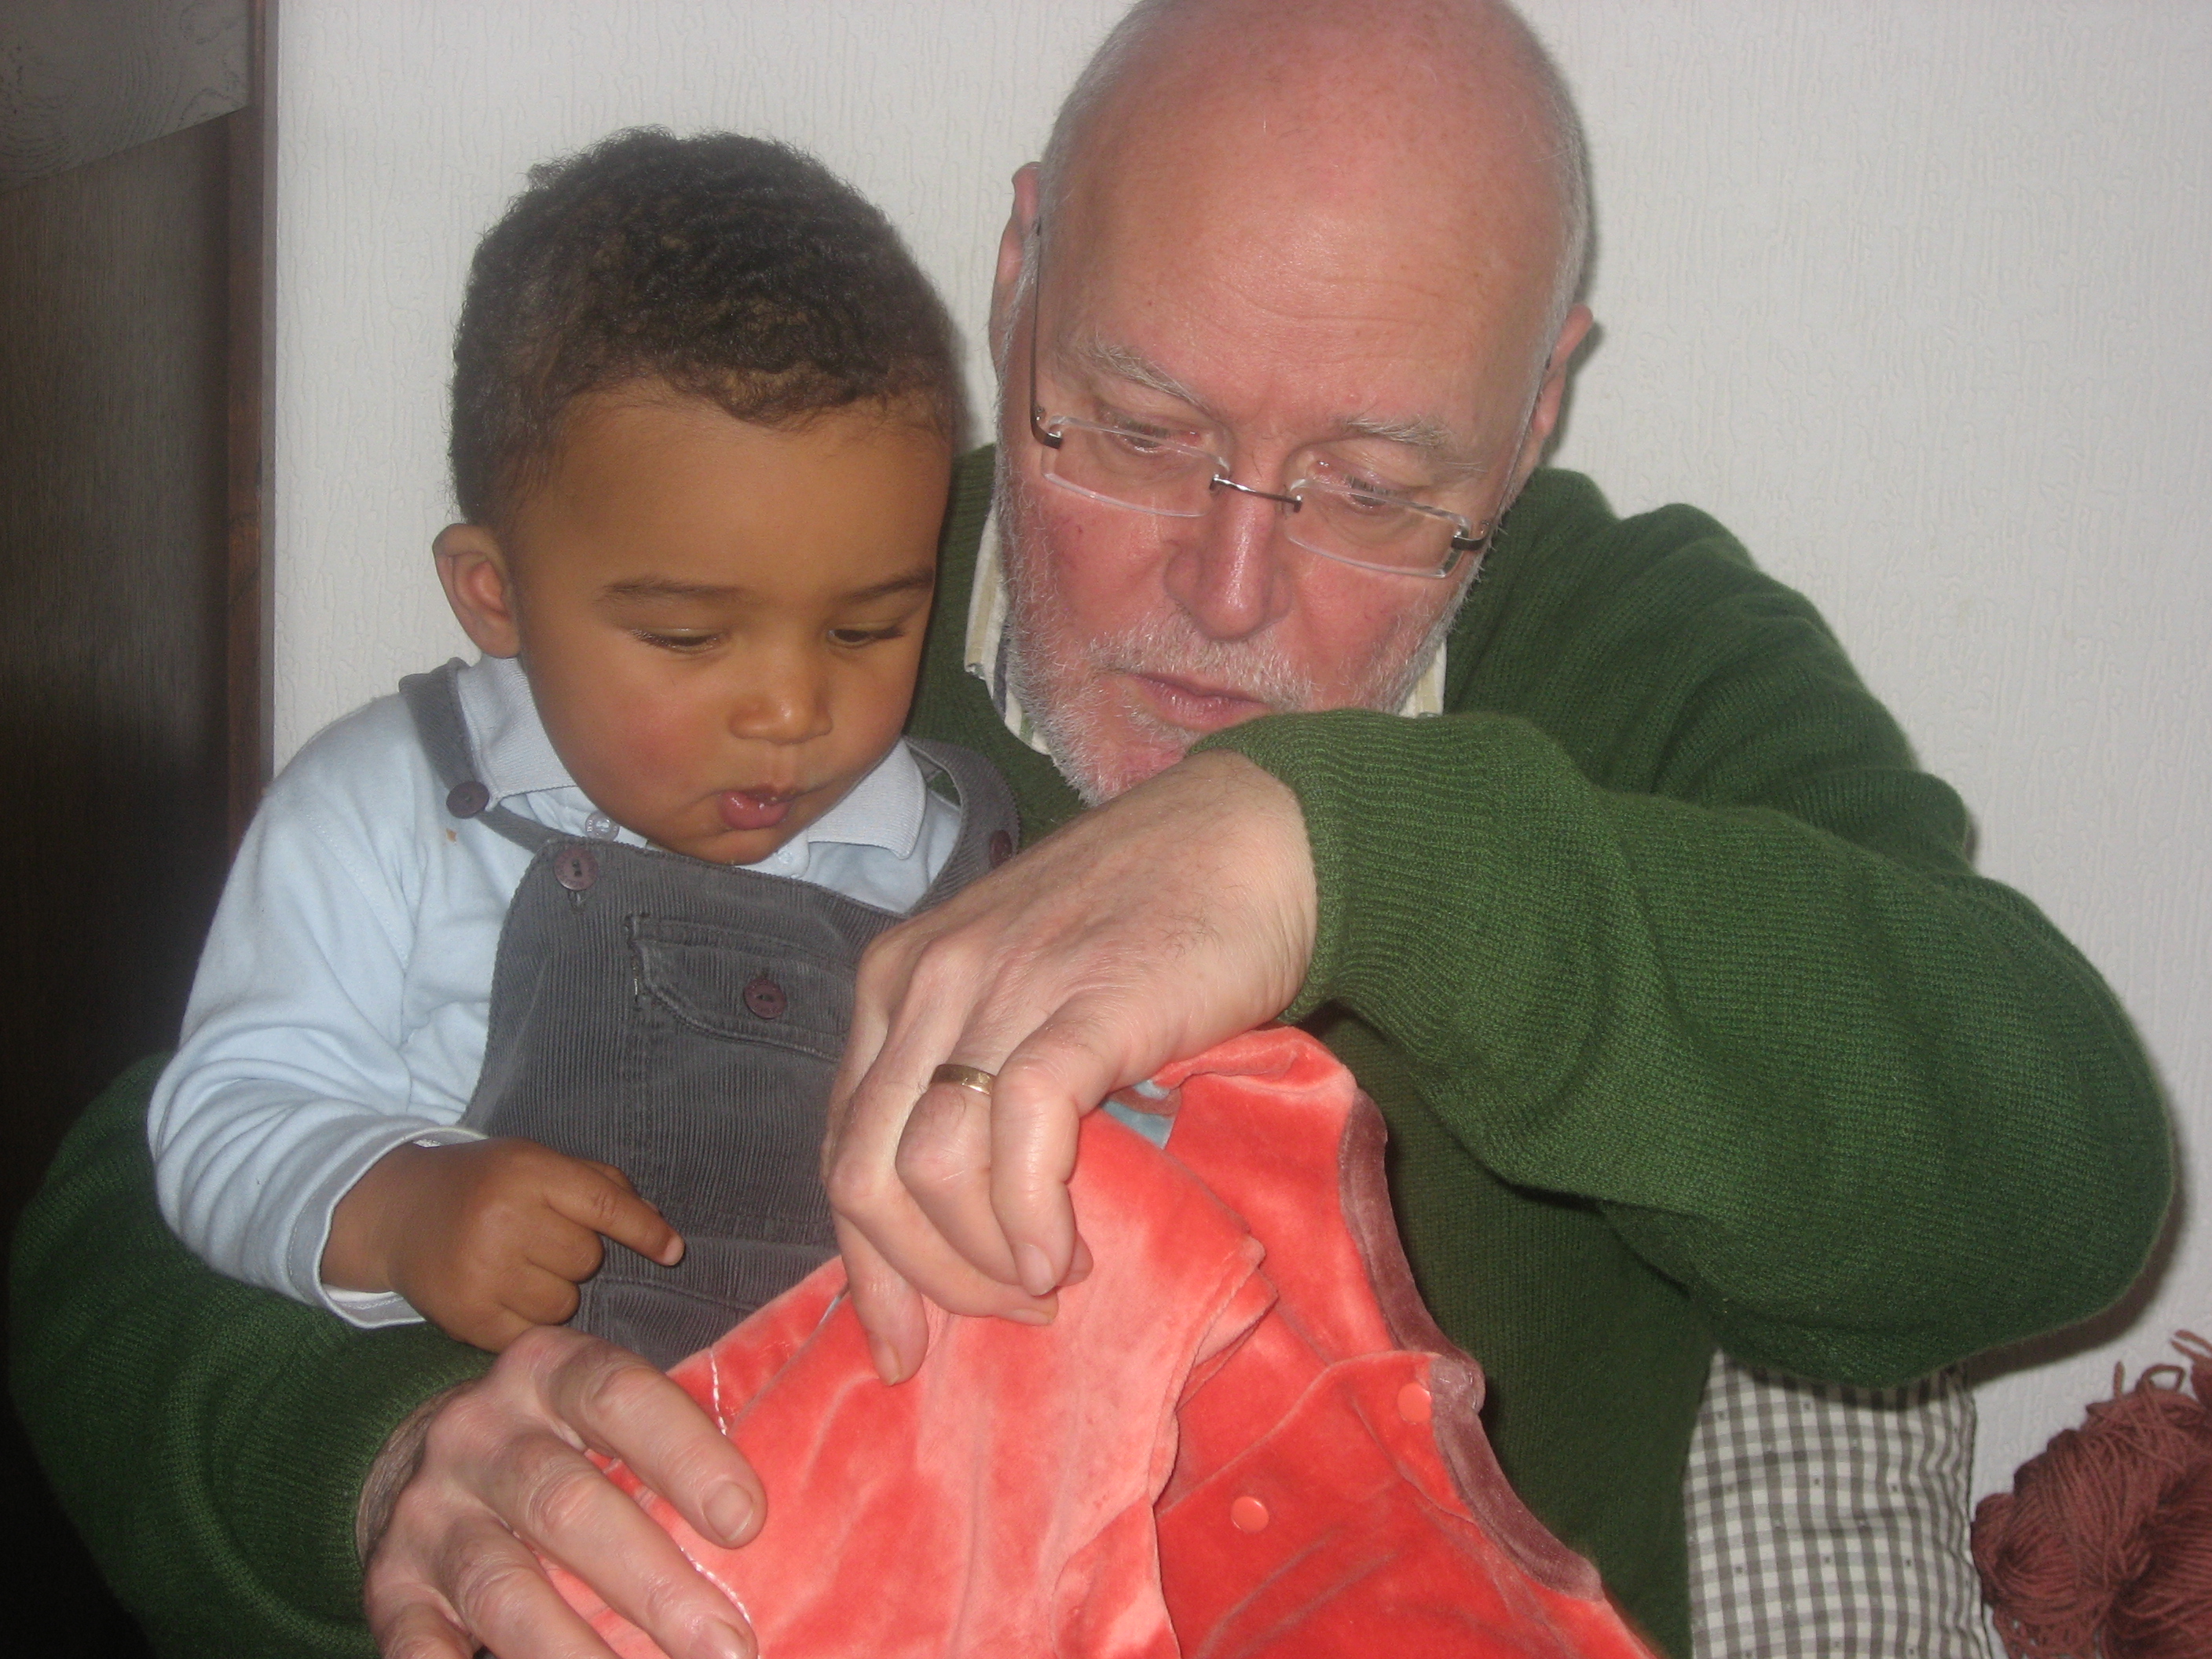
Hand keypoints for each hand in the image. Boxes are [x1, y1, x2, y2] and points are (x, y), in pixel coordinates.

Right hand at [325, 1138, 684, 1351]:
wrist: (398, 1212)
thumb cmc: (485, 1184)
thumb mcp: (536, 1163)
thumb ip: (600, 1186)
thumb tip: (659, 1229)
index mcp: (528, 1172)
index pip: (605, 1205)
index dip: (644, 1231)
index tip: (673, 1251)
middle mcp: (503, 1219)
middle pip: (586, 1258)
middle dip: (574, 1254)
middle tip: (537, 1239)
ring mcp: (482, 1270)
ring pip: (563, 1302)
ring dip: (553, 1290)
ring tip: (517, 1267)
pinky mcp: (466, 1316)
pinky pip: (531, 1333)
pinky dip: (527, 1320)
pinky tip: (502, 1294)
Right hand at [360, 1325, 763, 1658]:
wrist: (418, 1460)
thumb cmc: (560, 1445)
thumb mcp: (602, 1417)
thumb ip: (668, 1448)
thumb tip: (761, 1524)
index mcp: (549, 1373)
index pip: (619, 1396)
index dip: (685, 1455)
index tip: (746, 1522)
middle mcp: (480, 1433)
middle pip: (567, 1505)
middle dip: (654, 1583)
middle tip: (726, 1645)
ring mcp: (429, 1511)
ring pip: (501, 1586)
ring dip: (575, 1650)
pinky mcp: (390, 1584)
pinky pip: (417, 1639)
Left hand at [824, 749, 1314, 1381]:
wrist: (1254, 838)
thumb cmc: (1148, 920)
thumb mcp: (1023, 984)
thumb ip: (975, 1065)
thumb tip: (963, 1213)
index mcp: (895, 979)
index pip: (841, 1148)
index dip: (865, 1263)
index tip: (899, 1344)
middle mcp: (921, 981)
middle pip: (862, 1174)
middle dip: (914, 1278)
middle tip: (997, 1318)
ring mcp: (996, 989)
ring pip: (923, 1167)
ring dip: (978, 1259)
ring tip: (1048, 1280)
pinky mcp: (1078, 1005)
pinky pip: (1017, 1133)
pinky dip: (1028, 1216)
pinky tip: (1062, 1254)